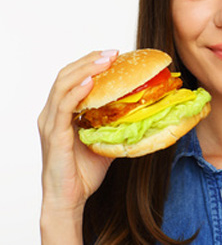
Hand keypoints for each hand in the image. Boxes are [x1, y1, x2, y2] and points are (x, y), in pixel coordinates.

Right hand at [38, 50, 117, 241]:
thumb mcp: (104, 140)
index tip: (113, 54)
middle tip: (113, 52)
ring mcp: (50, 122)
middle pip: (66, 75)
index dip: (90, 63)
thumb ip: (114, 124)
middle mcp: (52, 113)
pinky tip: (92, 82)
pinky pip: (64, 106)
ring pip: (63, 85)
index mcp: (62, 112)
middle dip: (90, 60)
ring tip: (106, 60)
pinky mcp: (54, 134)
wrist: (69, 199)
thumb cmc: (84, 172)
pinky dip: (77, 91)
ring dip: (86, 69)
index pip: (73, 78)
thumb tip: (140, 111)